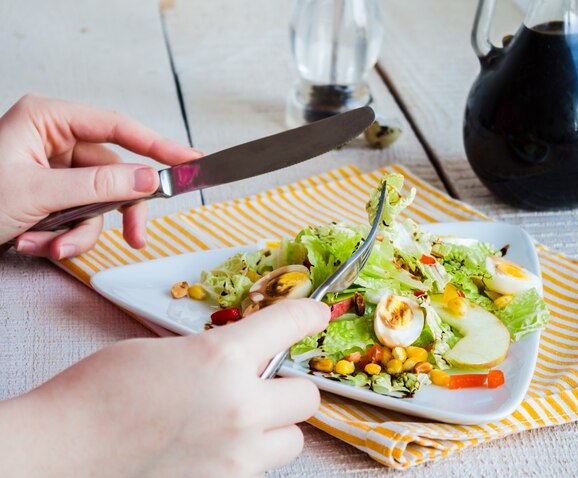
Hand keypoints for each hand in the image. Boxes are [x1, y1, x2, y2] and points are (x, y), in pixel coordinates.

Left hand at [0, 94, 201, 257]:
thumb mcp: (38, 193)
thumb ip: (99, 185)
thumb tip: (150, 178)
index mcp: (47, 120)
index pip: (117, 127)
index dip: (157, 145)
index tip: (190, 160)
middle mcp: (53, 141)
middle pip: (113, 174)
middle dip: (115, 213)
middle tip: (137, 238)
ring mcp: (52, 170)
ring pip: (97, 203)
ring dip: (77, 233)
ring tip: (49, 247)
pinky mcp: (50, 196)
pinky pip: (78, 217)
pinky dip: (62, 238)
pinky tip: (34, 245)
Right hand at [0, 299, 329, 477]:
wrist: (59, 452)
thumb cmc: (97, 394)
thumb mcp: (164, 353)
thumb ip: (215, 355)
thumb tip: (244, 360)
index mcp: (221, 358)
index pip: (288, 324)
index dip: (307, 314)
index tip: (316, 314)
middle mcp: (240, 407)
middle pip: (306, 396)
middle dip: (286, 388)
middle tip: (259, 384)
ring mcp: (236, 457)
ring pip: (291, 440)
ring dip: (273, 427)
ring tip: (234, 422)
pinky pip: (259, 469)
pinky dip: (246, 456)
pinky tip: (212, 447)